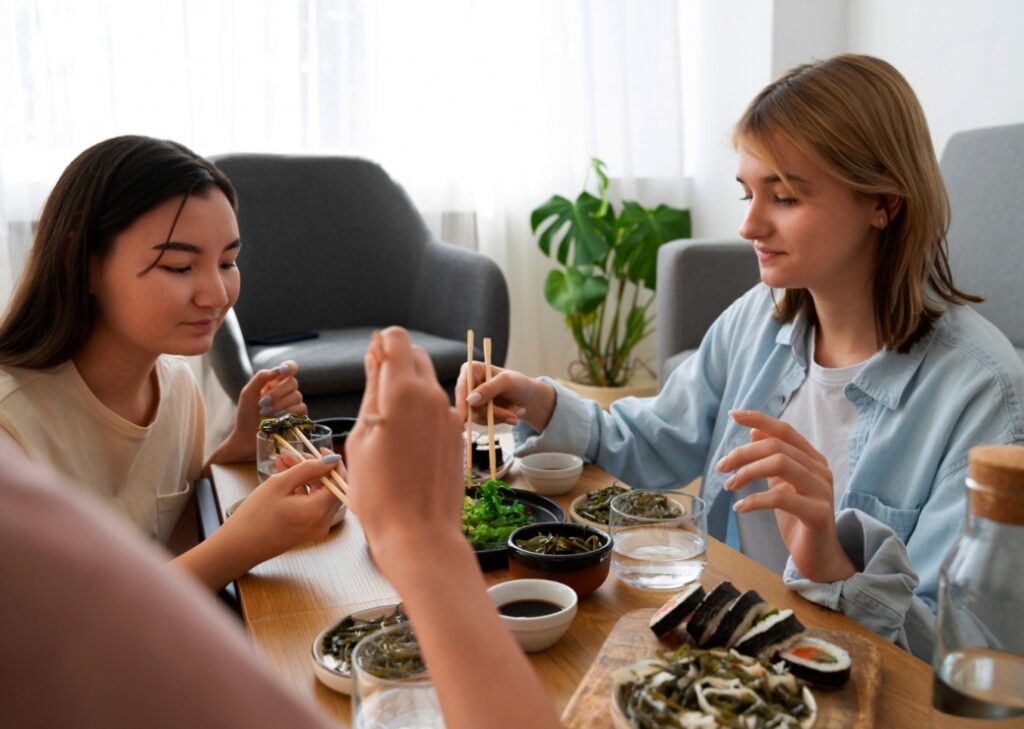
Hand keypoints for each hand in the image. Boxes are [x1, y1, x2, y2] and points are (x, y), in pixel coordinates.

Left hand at [211, 361, 306, 463]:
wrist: (247, 437)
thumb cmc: (245, 415)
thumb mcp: (248, 393)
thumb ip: (261, 377)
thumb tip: (278, 370)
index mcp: (274, 382)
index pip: (290, 368)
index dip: (289, 367)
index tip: (283, 372)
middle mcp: (286, 391)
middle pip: (293, 382)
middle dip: (277, 393)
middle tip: (262, 403)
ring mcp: (293, 404)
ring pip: (297, 396)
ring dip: (280, 404)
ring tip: (265, 414)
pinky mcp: (298, 417)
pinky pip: (301, 408)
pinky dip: (288, 412)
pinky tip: (276, 418)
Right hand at [222, 451, 342, 566]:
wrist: (238, 547)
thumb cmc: (255, 515)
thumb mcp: (280, 484)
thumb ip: (308, 469)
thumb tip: (331, 459)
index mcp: (318, 511)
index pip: (340, 482)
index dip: (333, 464)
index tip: (321, 451)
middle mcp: (323, 522)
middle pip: (330, 488)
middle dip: (315, 469)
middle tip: (295, 455)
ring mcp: (316, 529)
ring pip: (319, 495)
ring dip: (306, 478)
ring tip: (283, 462)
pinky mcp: (307, 531)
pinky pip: (311, 505)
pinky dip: (302, 491)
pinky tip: (284, 479)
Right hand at [345, 327, 465, 576]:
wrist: (420, 533)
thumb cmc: (379, 493)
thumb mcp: (362, 439)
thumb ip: (371, 393)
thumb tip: (374, 360)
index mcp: (403, 391)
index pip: (397, 339)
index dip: (381, 346)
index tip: (370, 365)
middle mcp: (432, 395)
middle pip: (416, 356)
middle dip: (396, 364)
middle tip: (376, 398)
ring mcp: (450, 414)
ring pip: (429, 382)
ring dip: (410, 390)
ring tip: (390, 427)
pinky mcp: (458, 432)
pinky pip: (439, 408)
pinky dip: (424, 412)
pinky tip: (409, 442)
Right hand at [455, 361, 555, 431]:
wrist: (529, 397)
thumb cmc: (519, 384)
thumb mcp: (507, 382)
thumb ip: (489, 388)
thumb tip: (470, 400)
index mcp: (471, 370)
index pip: (462, 387)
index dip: (461, 403)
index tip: (463, 418)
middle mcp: (468, 385)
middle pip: (470, 406)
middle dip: (492, 413)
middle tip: (512, 417)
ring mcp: (473, 400)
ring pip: (477, 416)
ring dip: (499, 418)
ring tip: (516, 413)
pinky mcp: (478, 412)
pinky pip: (483, 422)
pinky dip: (499, 421)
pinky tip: (511, 415)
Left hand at [716, 410, 855, 582]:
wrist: (820, 556)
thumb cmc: (798, 518)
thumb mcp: (781, 485)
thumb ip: (772, 459)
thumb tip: (754, 432)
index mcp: (812, 459)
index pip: (784, 430)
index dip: (759, 419)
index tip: (733, 415)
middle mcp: (820, 469)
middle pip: (776, 447)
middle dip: (743, 453)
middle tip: (721, 467)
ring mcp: (822, 490)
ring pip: (780, 464)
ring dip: (747, 472)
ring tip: (729, 485)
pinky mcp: (818, 513)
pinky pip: (782, 498)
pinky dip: (755, 500)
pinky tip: (740, 507)